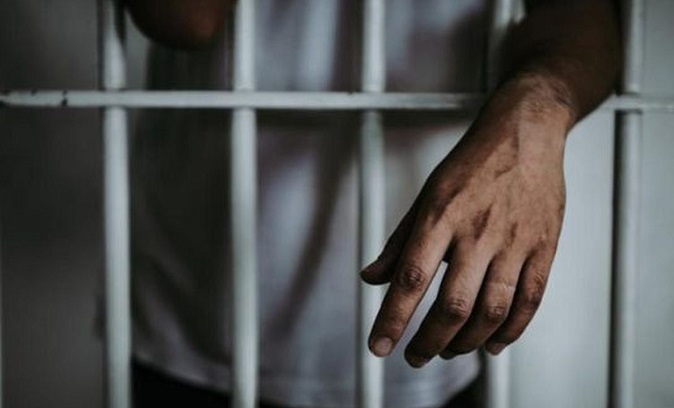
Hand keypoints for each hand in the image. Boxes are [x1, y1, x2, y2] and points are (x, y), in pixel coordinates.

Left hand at [361, 76, 571, 366]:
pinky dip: (510, 331)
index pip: (411, 278)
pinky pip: (529, 301)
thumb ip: (399, 241)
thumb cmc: (471, 165)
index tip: (379, 347)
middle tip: (416, 357)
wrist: (524, 134)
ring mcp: (514, 241)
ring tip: (449, 350)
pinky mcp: (544, 247)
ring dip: (467, 342)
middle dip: (430, 341)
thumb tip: (371, 278)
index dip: (393, 318)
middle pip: (454, 304)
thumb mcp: (426, 196)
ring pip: (492, 310)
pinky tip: (492, 344)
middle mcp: (477, 231)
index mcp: (441, 216)